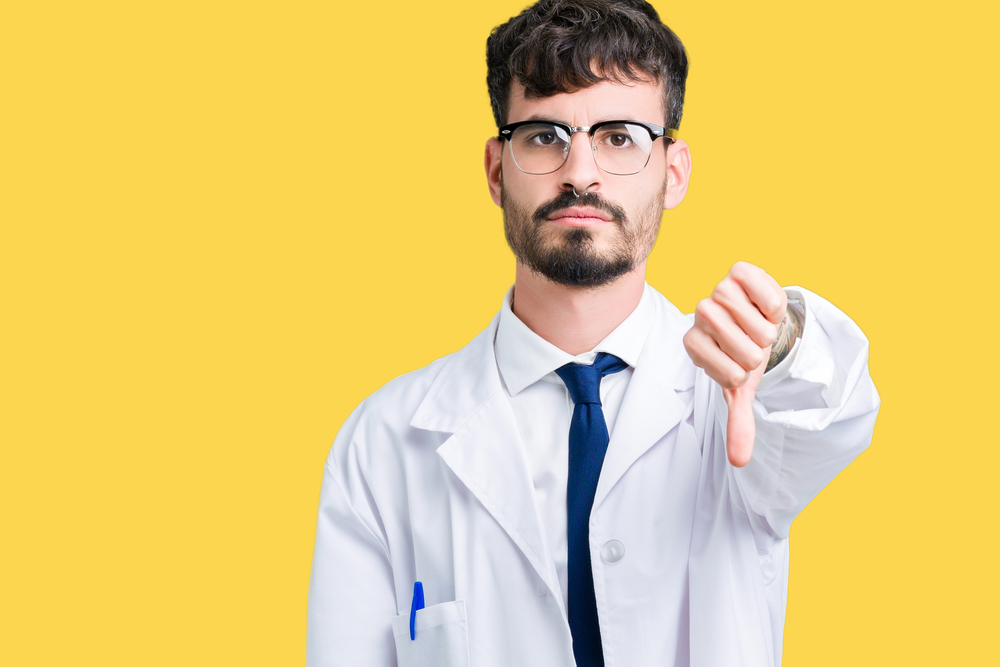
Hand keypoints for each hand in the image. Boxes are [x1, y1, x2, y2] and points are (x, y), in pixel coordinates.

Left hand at [683, 262, 786, 466]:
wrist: (757, 318)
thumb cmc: (743, 354)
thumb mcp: (740, 387)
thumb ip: (738, 421)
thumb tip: (739, 461)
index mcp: (694, 345)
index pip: (732, 373)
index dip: (745, 372)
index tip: (739, 364)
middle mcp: (700, 316)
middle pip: (747, 348)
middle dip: (759, 351)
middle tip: (753, 344)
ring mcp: (718, 291)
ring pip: (757, 322)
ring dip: (768, 328)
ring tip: (759, 325)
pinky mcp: (738, 272)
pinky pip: (764, 290)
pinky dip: (773, 301)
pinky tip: (764, 305)